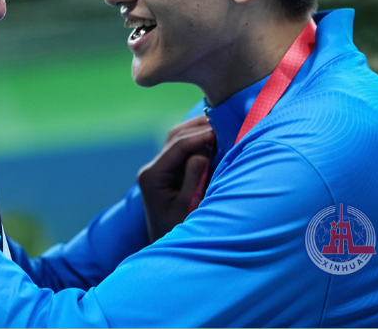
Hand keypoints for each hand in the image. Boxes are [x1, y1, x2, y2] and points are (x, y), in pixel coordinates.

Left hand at [137, 115, 215, 241]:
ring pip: (179, 138)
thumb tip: (202, 152)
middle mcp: (153, 168)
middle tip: (224, 121)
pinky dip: (199, 141)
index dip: (200, 136)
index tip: (221, 130)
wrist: (171, 255)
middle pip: (176, 136)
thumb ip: (194, 179)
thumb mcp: (188, 208)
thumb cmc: (179, 234)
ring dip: (199, 131)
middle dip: (199, 128)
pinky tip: (216, 139)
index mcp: (152, 176)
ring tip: (222, 126)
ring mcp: (160, 168)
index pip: (178, 146)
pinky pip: (183, 148)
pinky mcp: (169, 171)